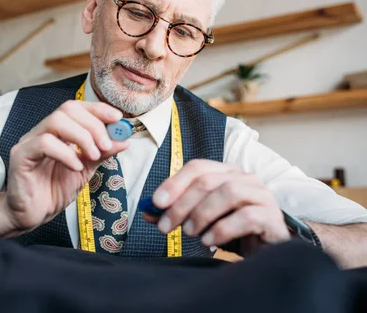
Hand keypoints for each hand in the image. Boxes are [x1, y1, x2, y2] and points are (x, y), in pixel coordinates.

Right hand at [4, 100, 129, 231]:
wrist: (33, 215)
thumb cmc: (54, 191)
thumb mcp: (86, 170)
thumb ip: (102, 153)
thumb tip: (124, 140)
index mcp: (57, 132)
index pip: (77, 108)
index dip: (98, 109)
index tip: (117, 118)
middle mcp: (42, 131)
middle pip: (67, 110)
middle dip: (93, 125)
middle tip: (105, 145)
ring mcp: (30, 142)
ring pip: (56, 122)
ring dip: (82, 137)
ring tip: (93, 156)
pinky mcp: (21, 156)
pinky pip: (44, 143)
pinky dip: (65, 153)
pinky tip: (75, 167)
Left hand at [144, 159, 289, 251]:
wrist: (268, 252)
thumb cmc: (232, 231)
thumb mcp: (200, 220)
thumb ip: (176, 212)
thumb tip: (147, 211)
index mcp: (227, 172)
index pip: (197, 167)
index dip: (174, 183)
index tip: (155, 203)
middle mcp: (245, 178)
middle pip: (207, 181)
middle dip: (181, 204)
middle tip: (166, 226)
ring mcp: (262, 195)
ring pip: (227, 193)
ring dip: (201, 214)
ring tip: (189, 233)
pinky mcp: (272, 217)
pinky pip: (246, 216)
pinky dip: (222, 229)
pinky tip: (209, 242)